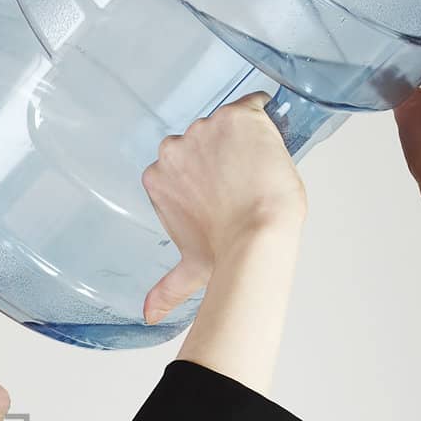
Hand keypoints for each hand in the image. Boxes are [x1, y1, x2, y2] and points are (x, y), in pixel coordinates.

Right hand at [141, 92, 306, 323]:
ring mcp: (205, 129)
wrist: (258, 234)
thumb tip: (148, 316)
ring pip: (227, 124)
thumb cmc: (226, 251)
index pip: (183, 162)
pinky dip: (264, 116)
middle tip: (242, 183)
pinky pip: (254, 103)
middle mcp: (174, 148)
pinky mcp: (237, 117)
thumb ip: (166, 288)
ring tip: (258, 170)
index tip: (221, 190)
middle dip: (221, 155)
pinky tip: (272, 138)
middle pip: (202, 140)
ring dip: (243, 140)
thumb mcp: (190, 270)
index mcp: (157, 177)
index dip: (207, 174)